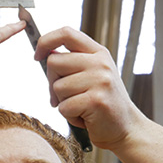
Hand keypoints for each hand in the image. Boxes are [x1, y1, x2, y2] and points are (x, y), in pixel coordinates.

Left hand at [35, 27, 144, 150]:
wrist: (126, 128)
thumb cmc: (102, 103)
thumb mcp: (92, 75)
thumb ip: (72, 62)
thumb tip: (45, 53)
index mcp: (98, 53)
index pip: (66, 33)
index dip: (45, 41)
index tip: (37, 56)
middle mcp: (101, 63)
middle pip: (54, 62)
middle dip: (53, 82)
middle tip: (67, 96)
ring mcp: (100, 80)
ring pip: (57, 87)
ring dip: (62, 102)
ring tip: (81, 108)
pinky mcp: (96, 101)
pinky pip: (64, 107)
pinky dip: (69, 117)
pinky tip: (85, 117)